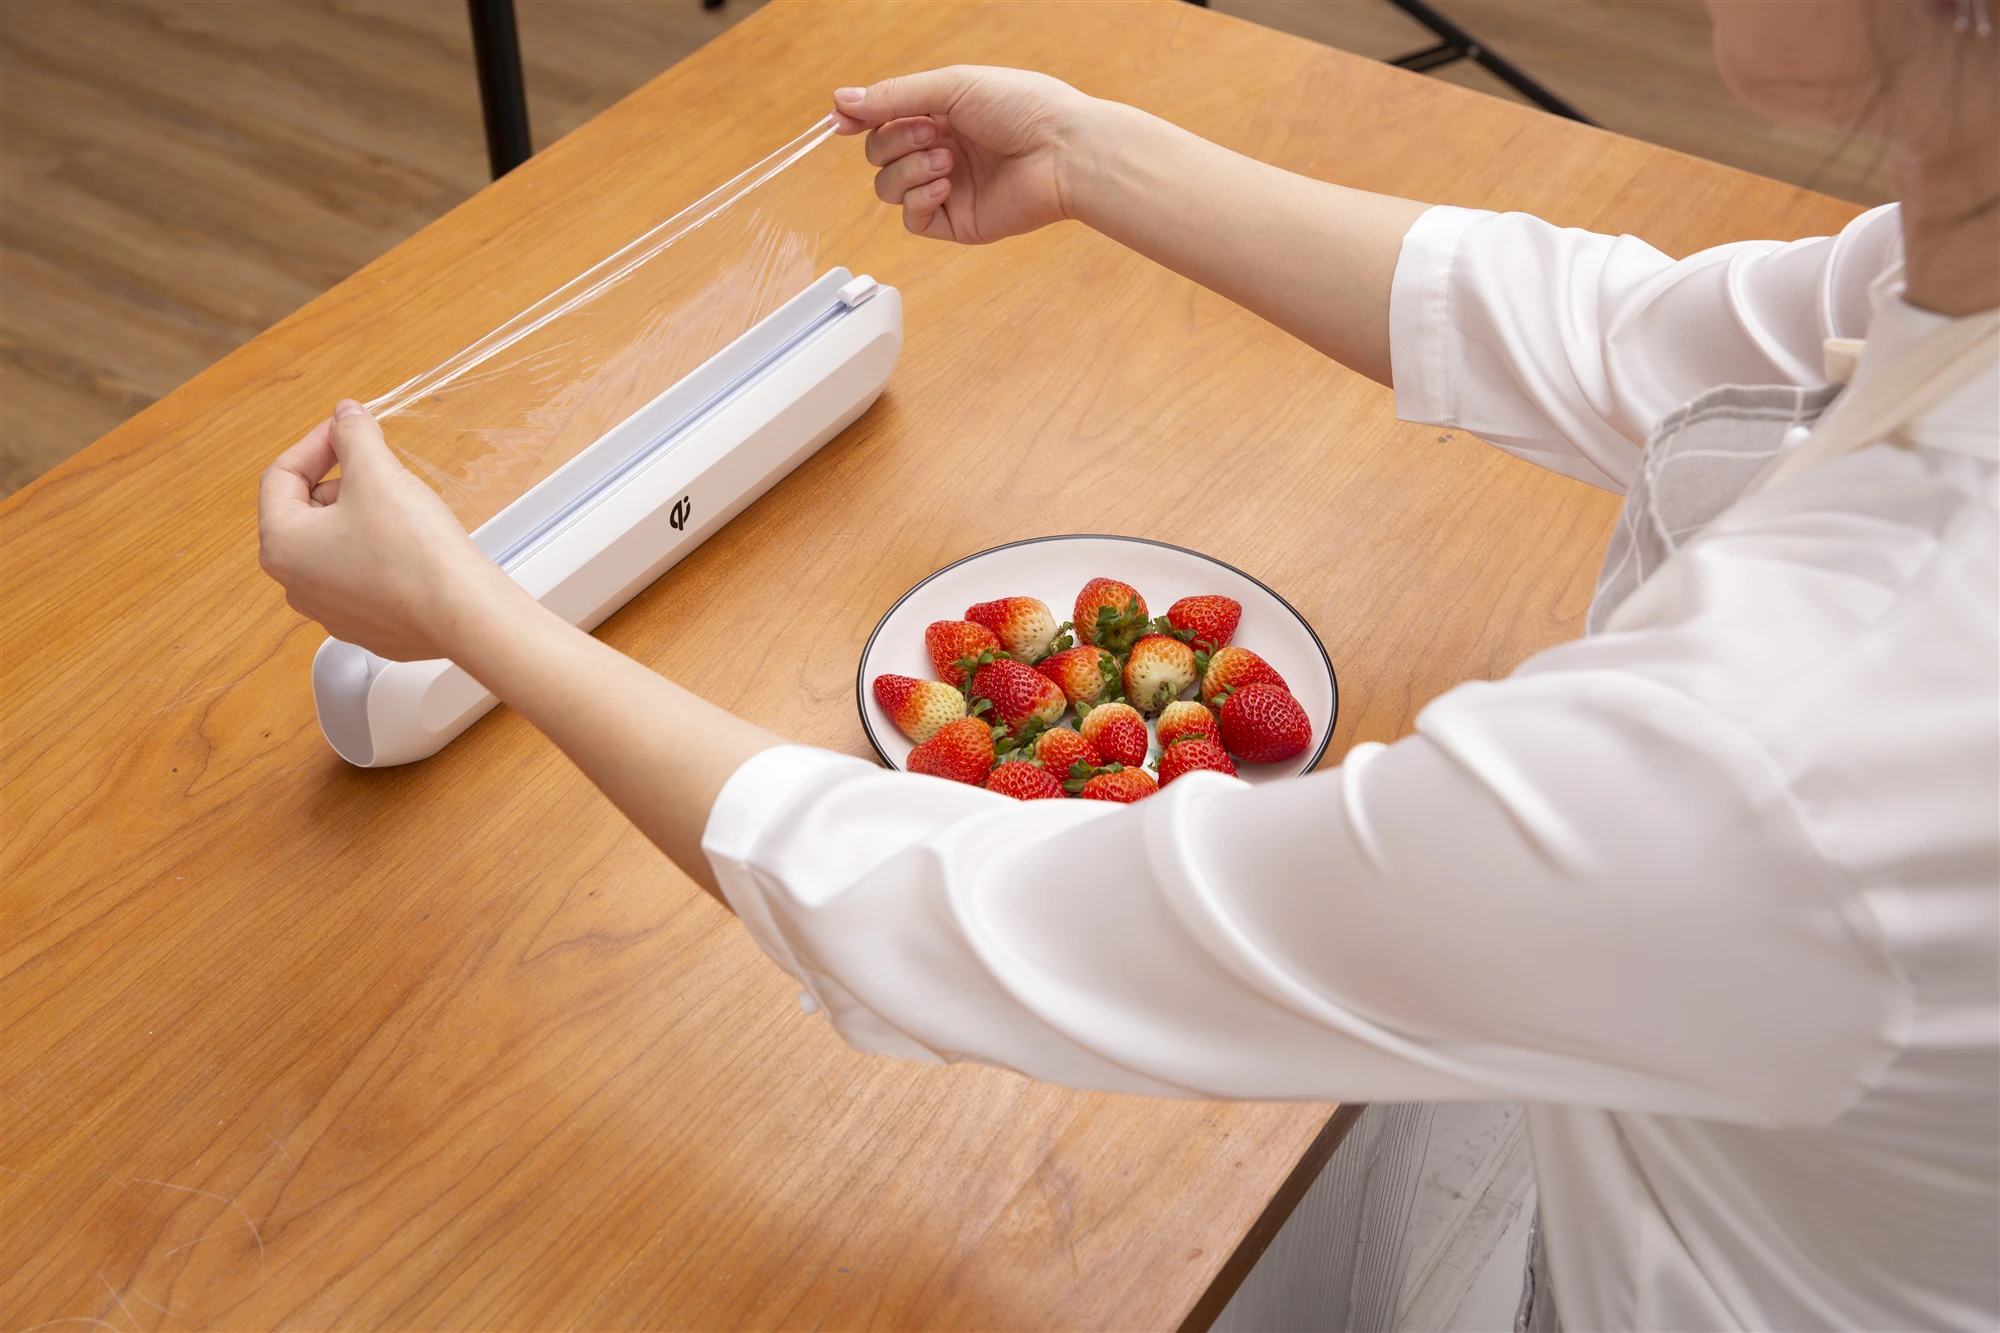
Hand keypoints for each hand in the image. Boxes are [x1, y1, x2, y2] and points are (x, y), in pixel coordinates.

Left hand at [257, 400, 509, 660]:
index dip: (317, 444)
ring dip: (362, 518)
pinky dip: (382, 554)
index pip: (281, 477)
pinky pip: (364, 577)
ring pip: (337, 545)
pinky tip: (412, 548)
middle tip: (380, 469)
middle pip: (307, 512)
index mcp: (282, 545)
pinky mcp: (368, 626)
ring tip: (402, 510)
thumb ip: (353, 435)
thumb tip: (345, 416)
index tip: (346, 429)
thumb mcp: (377, 473)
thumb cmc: (414, 552)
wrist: (463, 614)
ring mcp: (331, 611)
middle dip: (342, 483)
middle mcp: (296, 584)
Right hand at [832, 66, 1095, 242]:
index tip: (841, 121)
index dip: (860, 120)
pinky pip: (913, 219)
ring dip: (907, 171)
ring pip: (888, 188)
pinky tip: (944, 185)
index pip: (883, 119)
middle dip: (894, 142)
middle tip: (930, 133)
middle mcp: (942, 150)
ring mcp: (948, 188)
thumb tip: (841, 101)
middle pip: (878, 154)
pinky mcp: (958, 222)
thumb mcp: (951, 87)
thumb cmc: (1022, 108)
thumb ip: (894, 96)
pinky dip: (918, 200)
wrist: (1063, 152)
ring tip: (947, 161)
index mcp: (942, 114)